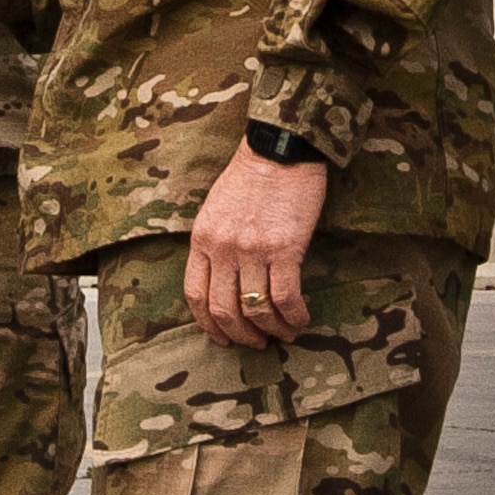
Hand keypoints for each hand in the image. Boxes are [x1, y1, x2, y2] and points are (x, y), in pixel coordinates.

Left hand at [184, 139, 325, 348]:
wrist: (279, 150)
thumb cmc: (251, 178)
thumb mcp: (216, 210)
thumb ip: (215, 244)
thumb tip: (225, 281)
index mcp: (202, 239)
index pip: (195, 295)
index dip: (208, 324)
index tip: (223, 337)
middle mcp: (222, 248)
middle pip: (223, 310)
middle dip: (240, 335)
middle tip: (256, 344)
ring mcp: (251, 249)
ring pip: (255, 309)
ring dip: (271, 330)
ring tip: (282, 335)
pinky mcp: (283, 248)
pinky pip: (285, 297)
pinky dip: (293, 316)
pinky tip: (300, 319)